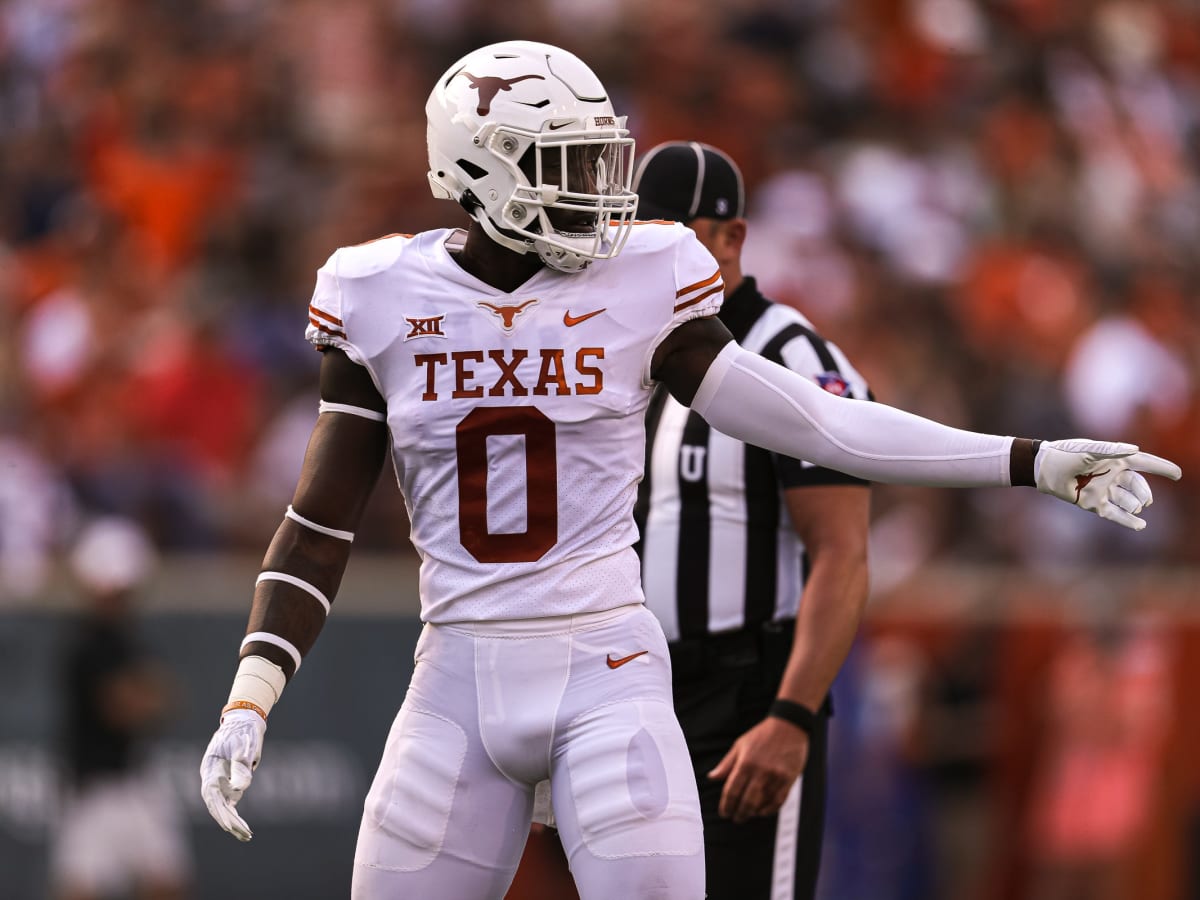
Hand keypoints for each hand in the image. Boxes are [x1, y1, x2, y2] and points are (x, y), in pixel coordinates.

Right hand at [200, 708, 266, 840]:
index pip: (212, 797)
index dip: (221, 813)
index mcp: (210, 769)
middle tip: (246, 835)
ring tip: (247, 835)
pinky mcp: (226, 782)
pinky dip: (234, 814)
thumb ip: (241, 768)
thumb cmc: (243, 732)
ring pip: (222, 807)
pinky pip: (228, 802)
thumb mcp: (244, 748)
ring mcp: (218, 781)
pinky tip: (241, 827)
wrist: (244, 720)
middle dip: (230, 822)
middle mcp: (211, 778)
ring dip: (233, 821)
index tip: (231, 826)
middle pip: (217, 806)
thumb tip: (240, 790)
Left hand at [707, 717, 808, 823]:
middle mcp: (760, 772)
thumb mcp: (740, 745)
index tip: (724, 813)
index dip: (726, 805)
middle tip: (735, 818)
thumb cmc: (762, 735)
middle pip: (747, 801)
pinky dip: (769, 810)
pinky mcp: (788, 780)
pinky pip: (778, 801)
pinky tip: (762, 812)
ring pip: (762, 803)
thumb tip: (711, 778)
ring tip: (746, 815)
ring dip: (752, 813)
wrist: (789, 726)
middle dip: (739, 813)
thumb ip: (726, 764)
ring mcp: (776, 777)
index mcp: (745, 763)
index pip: (732, 791)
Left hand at [1035, 440, 1180, 530]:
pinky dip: (1127, 520)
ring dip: (1134, 506)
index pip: (1143, 463)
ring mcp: (1103, 489)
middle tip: (1145, 501)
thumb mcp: (1088, 450)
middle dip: (1145, 494)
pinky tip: (1140, 525)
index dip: (1160, 468)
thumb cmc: (1066, 454)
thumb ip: (1111, 450)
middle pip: (1137, 486)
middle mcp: (1112, 474)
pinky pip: (1114, 514)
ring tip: (1136, 508)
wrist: (1044, 469)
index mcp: (1115, 459)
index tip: (1177, 474)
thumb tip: (1136, 450)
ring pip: (1127, 500)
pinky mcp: (1094, 503)